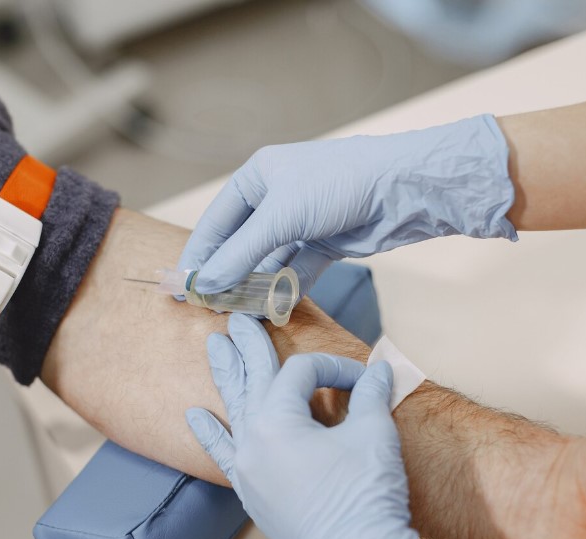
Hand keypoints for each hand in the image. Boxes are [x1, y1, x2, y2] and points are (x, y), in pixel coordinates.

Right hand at [177, 115, 516, 296]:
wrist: (404, 188)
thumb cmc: (338, 184)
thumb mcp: (280, 217)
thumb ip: (241, 255)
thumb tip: (205, 286)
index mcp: (258, 177)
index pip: (216, 222)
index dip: (198, 255)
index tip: (181, 287)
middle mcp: (277, 197)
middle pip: (241, 244)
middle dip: (226, 275)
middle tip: (207, 307)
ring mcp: (303, 221)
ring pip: (269, 261)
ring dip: (254, 287)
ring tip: (235, 314)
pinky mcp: (327, 243)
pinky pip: (296, 271)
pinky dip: (284, 289)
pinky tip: (271, 309)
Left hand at [186, 314, 456, 538]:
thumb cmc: (367, 498)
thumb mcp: (374, 436)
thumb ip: (370, 395)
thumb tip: (380, 369)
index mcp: (278, 421)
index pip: (301, 374)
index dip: (334, 368)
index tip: (364, 380)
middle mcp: (252, 441)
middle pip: (253, 379)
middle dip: (250, 346)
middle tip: (238, 318)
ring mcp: (247, 468)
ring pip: (232, 410)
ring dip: (226, 376)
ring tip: (213, 346)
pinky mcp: (251, 492)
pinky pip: (222, 456)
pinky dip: (209, 433)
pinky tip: (193, 415)